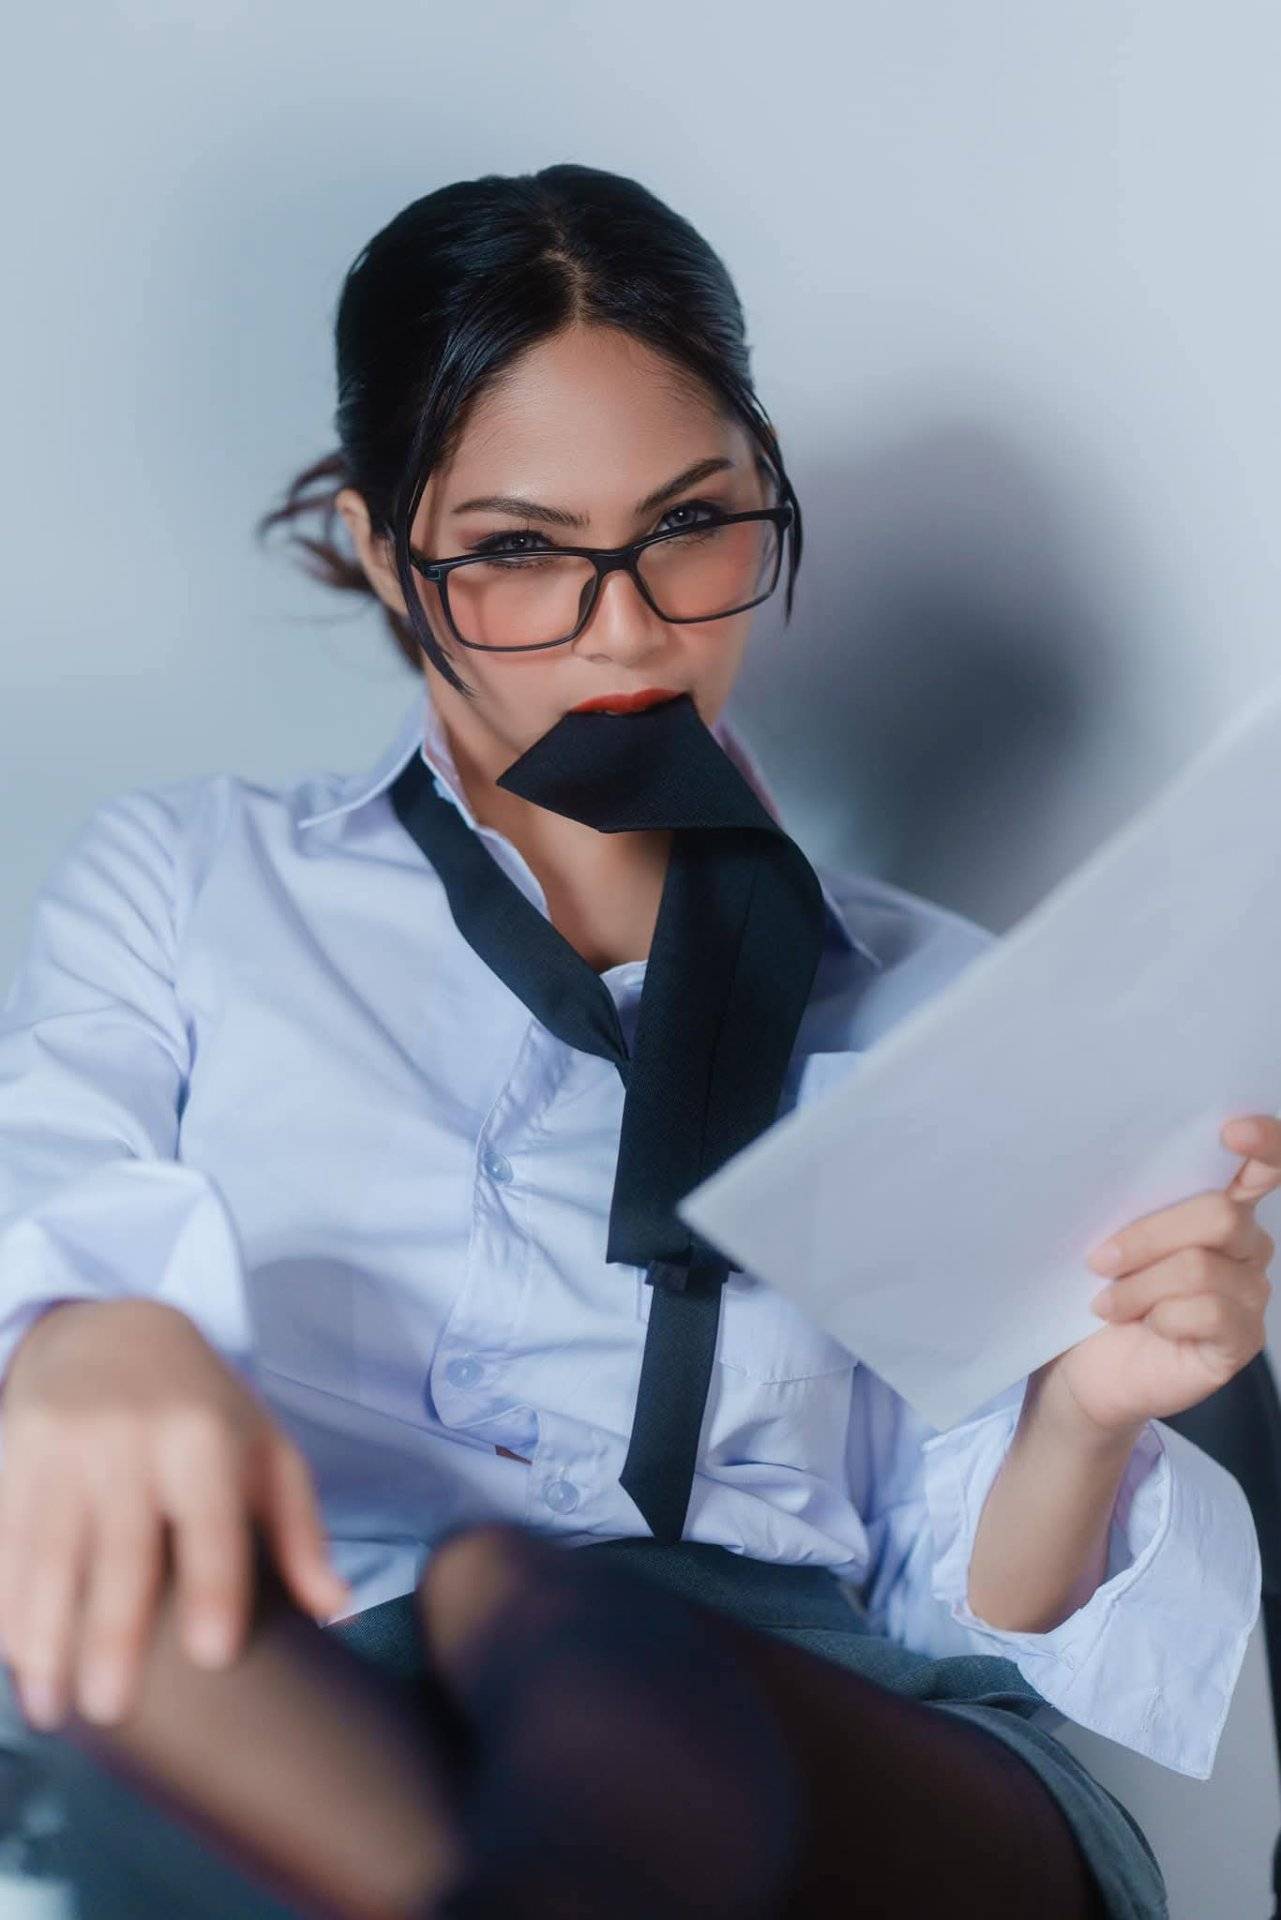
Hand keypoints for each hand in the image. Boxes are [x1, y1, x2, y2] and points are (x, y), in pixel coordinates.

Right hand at [0, 1299, 351, 1730]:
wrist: (108, 1328)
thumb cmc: (202, 1406)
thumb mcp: (263, 1448)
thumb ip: (299, 1530)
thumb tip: (335, 1611)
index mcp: (204, 1438)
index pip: (213, 1523)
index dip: (215, 1587)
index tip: (212, 1656)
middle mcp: (133, 1440)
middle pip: (123, 1549)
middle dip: (113, 1634)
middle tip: (112, 1712)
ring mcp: (67, 1448)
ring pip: (50, 1555)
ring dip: (46, 1639)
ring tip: (52, 1712)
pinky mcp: (17, 1457)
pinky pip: (7, 1543)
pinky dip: (8, 1605)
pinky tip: (16, 1663)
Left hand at [1036, 1114, 1278, 1438]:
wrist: (1085, 1363)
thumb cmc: (1101, 1288)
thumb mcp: (1114, 1235)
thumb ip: (1138, 1200)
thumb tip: (1123, 1165)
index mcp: (1221, 1205)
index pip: (1265, 1164)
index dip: (1264, 1141)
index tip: (1231, 1131)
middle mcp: (1248, 1244)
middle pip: (1219, 1215)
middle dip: (1147, 1236)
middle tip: (1099, 1261)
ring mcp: (1251, 1293)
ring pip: (1200, 1267)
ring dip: (1140, 1286)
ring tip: (1107, 1303)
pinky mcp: (1243, 1338)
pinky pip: (1209, 1313)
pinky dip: (1161, 1316)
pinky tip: (1142, 1325)